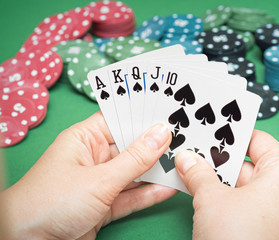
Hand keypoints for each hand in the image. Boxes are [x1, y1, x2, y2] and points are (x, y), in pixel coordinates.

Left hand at [1, 111, 176, 239]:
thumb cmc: (51, 202)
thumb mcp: (99, 178)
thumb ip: (134, 159)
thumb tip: (161, 134)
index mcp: (85, 139)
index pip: (120, 119)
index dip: (144, 115)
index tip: (170, 111)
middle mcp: (94, 157)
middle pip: (131, 147)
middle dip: (156, 145)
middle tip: (185, 137)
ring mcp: (100, 182)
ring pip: (134, 172)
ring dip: (157, 171)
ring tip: (184, 162)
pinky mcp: (105, 205)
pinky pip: (132, 196)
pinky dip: (150, 193)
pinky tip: (170, 187)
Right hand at [175, 130, 278, 239]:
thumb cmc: (237, 239)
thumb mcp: (211, 199)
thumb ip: (198, 173)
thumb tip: (186, 158)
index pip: (259, 141)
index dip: (234, 133)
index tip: (213, 128)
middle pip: (250, 165)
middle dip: (220, 160)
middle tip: (195, 150)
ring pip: (247, 187)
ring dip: (220, 180)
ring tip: (193, 170)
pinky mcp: (271, 232)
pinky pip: (249, 206)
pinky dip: (228, 198)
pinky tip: (204, 193)